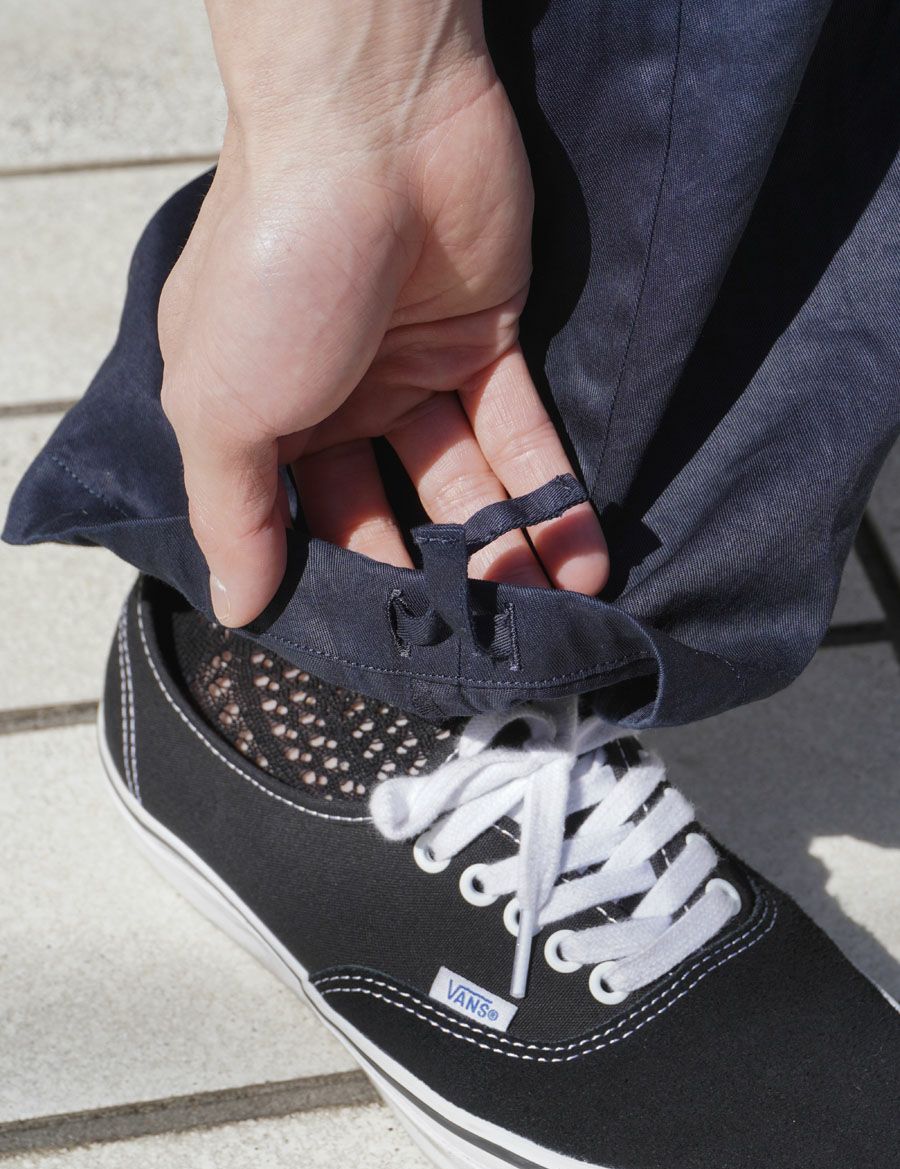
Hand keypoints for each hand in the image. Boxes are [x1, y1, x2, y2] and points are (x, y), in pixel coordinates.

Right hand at [158, 0, 607, 626]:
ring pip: (465, 483)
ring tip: (546, 622)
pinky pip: (521, 434)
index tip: (388, 648)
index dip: (341, 585)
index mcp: (258, 415)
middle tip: (481, 645)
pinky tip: (578, 561)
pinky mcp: (490, 339)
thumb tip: (236, 604)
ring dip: (505, 552)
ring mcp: (416, 368)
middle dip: (433, 579)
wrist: (373, 125)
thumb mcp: (221, 407)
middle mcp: (335, 397)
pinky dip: (551, 496)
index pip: (299, 523)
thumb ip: (231, 513)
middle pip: (389, 512)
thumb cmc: (275, 264)